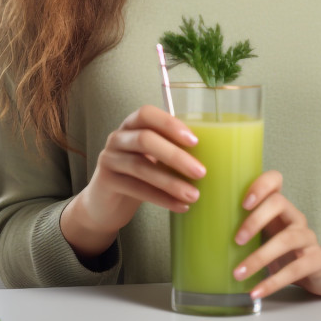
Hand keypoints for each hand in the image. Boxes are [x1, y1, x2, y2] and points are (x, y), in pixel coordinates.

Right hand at [61, 104, 206, 258]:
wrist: (105, 203)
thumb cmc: (137, 175)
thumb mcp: (151, 157)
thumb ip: (171, 149)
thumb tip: (216, 154)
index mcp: (131, 125)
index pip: (146, 114)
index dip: (169, 124)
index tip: (194, 140)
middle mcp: (117, 138)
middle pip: (145, 140)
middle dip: (175, 155)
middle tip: (201, 172)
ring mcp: (109, 159)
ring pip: (140, 167)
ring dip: (171, 182)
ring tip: (194, 195)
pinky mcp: (106, 182)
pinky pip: (136, 189)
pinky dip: (161, 199)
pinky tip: (181, 206)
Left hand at [232, 170, 320, 298]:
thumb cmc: (286, 251)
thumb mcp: (266, 235)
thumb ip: (245, 228)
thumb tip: (204, 233)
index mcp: (280, 208)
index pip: (275, 180)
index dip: (260, 185)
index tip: (243, 202)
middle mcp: (295, 217)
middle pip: (278, 203)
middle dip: (255, 220)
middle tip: (236, 240)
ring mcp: (308, 238)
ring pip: (286, 239)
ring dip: (259, 257)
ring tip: (238, 273)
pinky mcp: (316, 260)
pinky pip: (294, 269)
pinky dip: (272, 282)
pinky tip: (256, 292)